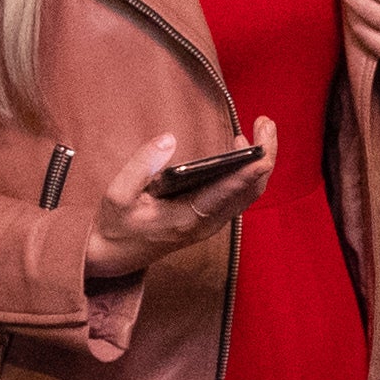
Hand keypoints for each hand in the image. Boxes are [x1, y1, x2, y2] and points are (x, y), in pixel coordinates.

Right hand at [83, 122, 271, 282]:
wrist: (114, 257)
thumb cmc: (116, 225)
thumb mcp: (118, 194)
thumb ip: (141, 165)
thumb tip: (169, 138)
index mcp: (188, 218)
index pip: (229, 192)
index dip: (250, 168)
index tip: (262, 145)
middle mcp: (207, 223)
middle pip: (251, 190)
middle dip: (266, 155)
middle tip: (266, 122)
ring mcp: (211, 223)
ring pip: (249, 193)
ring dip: (260, 160)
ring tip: (261, 126)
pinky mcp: (209, 218)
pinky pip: (239, 195)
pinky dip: (247, 170)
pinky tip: (241, 146)